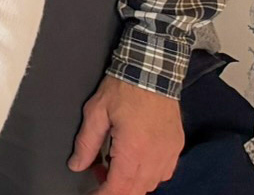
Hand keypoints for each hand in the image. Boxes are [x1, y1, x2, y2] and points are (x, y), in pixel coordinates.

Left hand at [69, 75, 181, 194]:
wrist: (153, 71)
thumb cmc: (122, 89)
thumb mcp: (96, 113)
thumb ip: (86, 143)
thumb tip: (76, 165)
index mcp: (133, 150)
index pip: (119, 188)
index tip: (92, 194)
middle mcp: (155, 157)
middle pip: (136, 190)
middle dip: (116, 189)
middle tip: (99, 174)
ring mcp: (169, 153)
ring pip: (151, 184)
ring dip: (132, 182)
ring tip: (113, 165)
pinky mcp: (177, 147)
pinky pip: (164, 173)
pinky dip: (148, 174)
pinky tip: (135, 161)